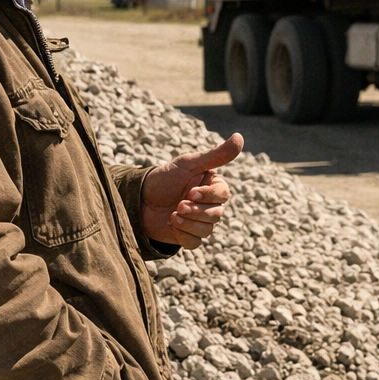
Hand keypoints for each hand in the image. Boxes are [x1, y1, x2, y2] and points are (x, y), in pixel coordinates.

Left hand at [140, 134, 243, 248]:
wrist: (139, 198)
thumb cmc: (165, 178)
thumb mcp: (189, 163)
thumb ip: (216, 155)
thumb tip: (240, 137)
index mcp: (212, 186)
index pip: (223, 194)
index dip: (209, 196)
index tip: (191, 192)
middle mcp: (209, 205)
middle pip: (216, 214)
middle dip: (196, 211)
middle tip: (179, 205)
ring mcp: (199, 222)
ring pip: (207, 230)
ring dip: (189, 223)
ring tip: (173, 215)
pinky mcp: (187, 236)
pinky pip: (195, 243)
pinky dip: (183, 235)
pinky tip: (172, 225)